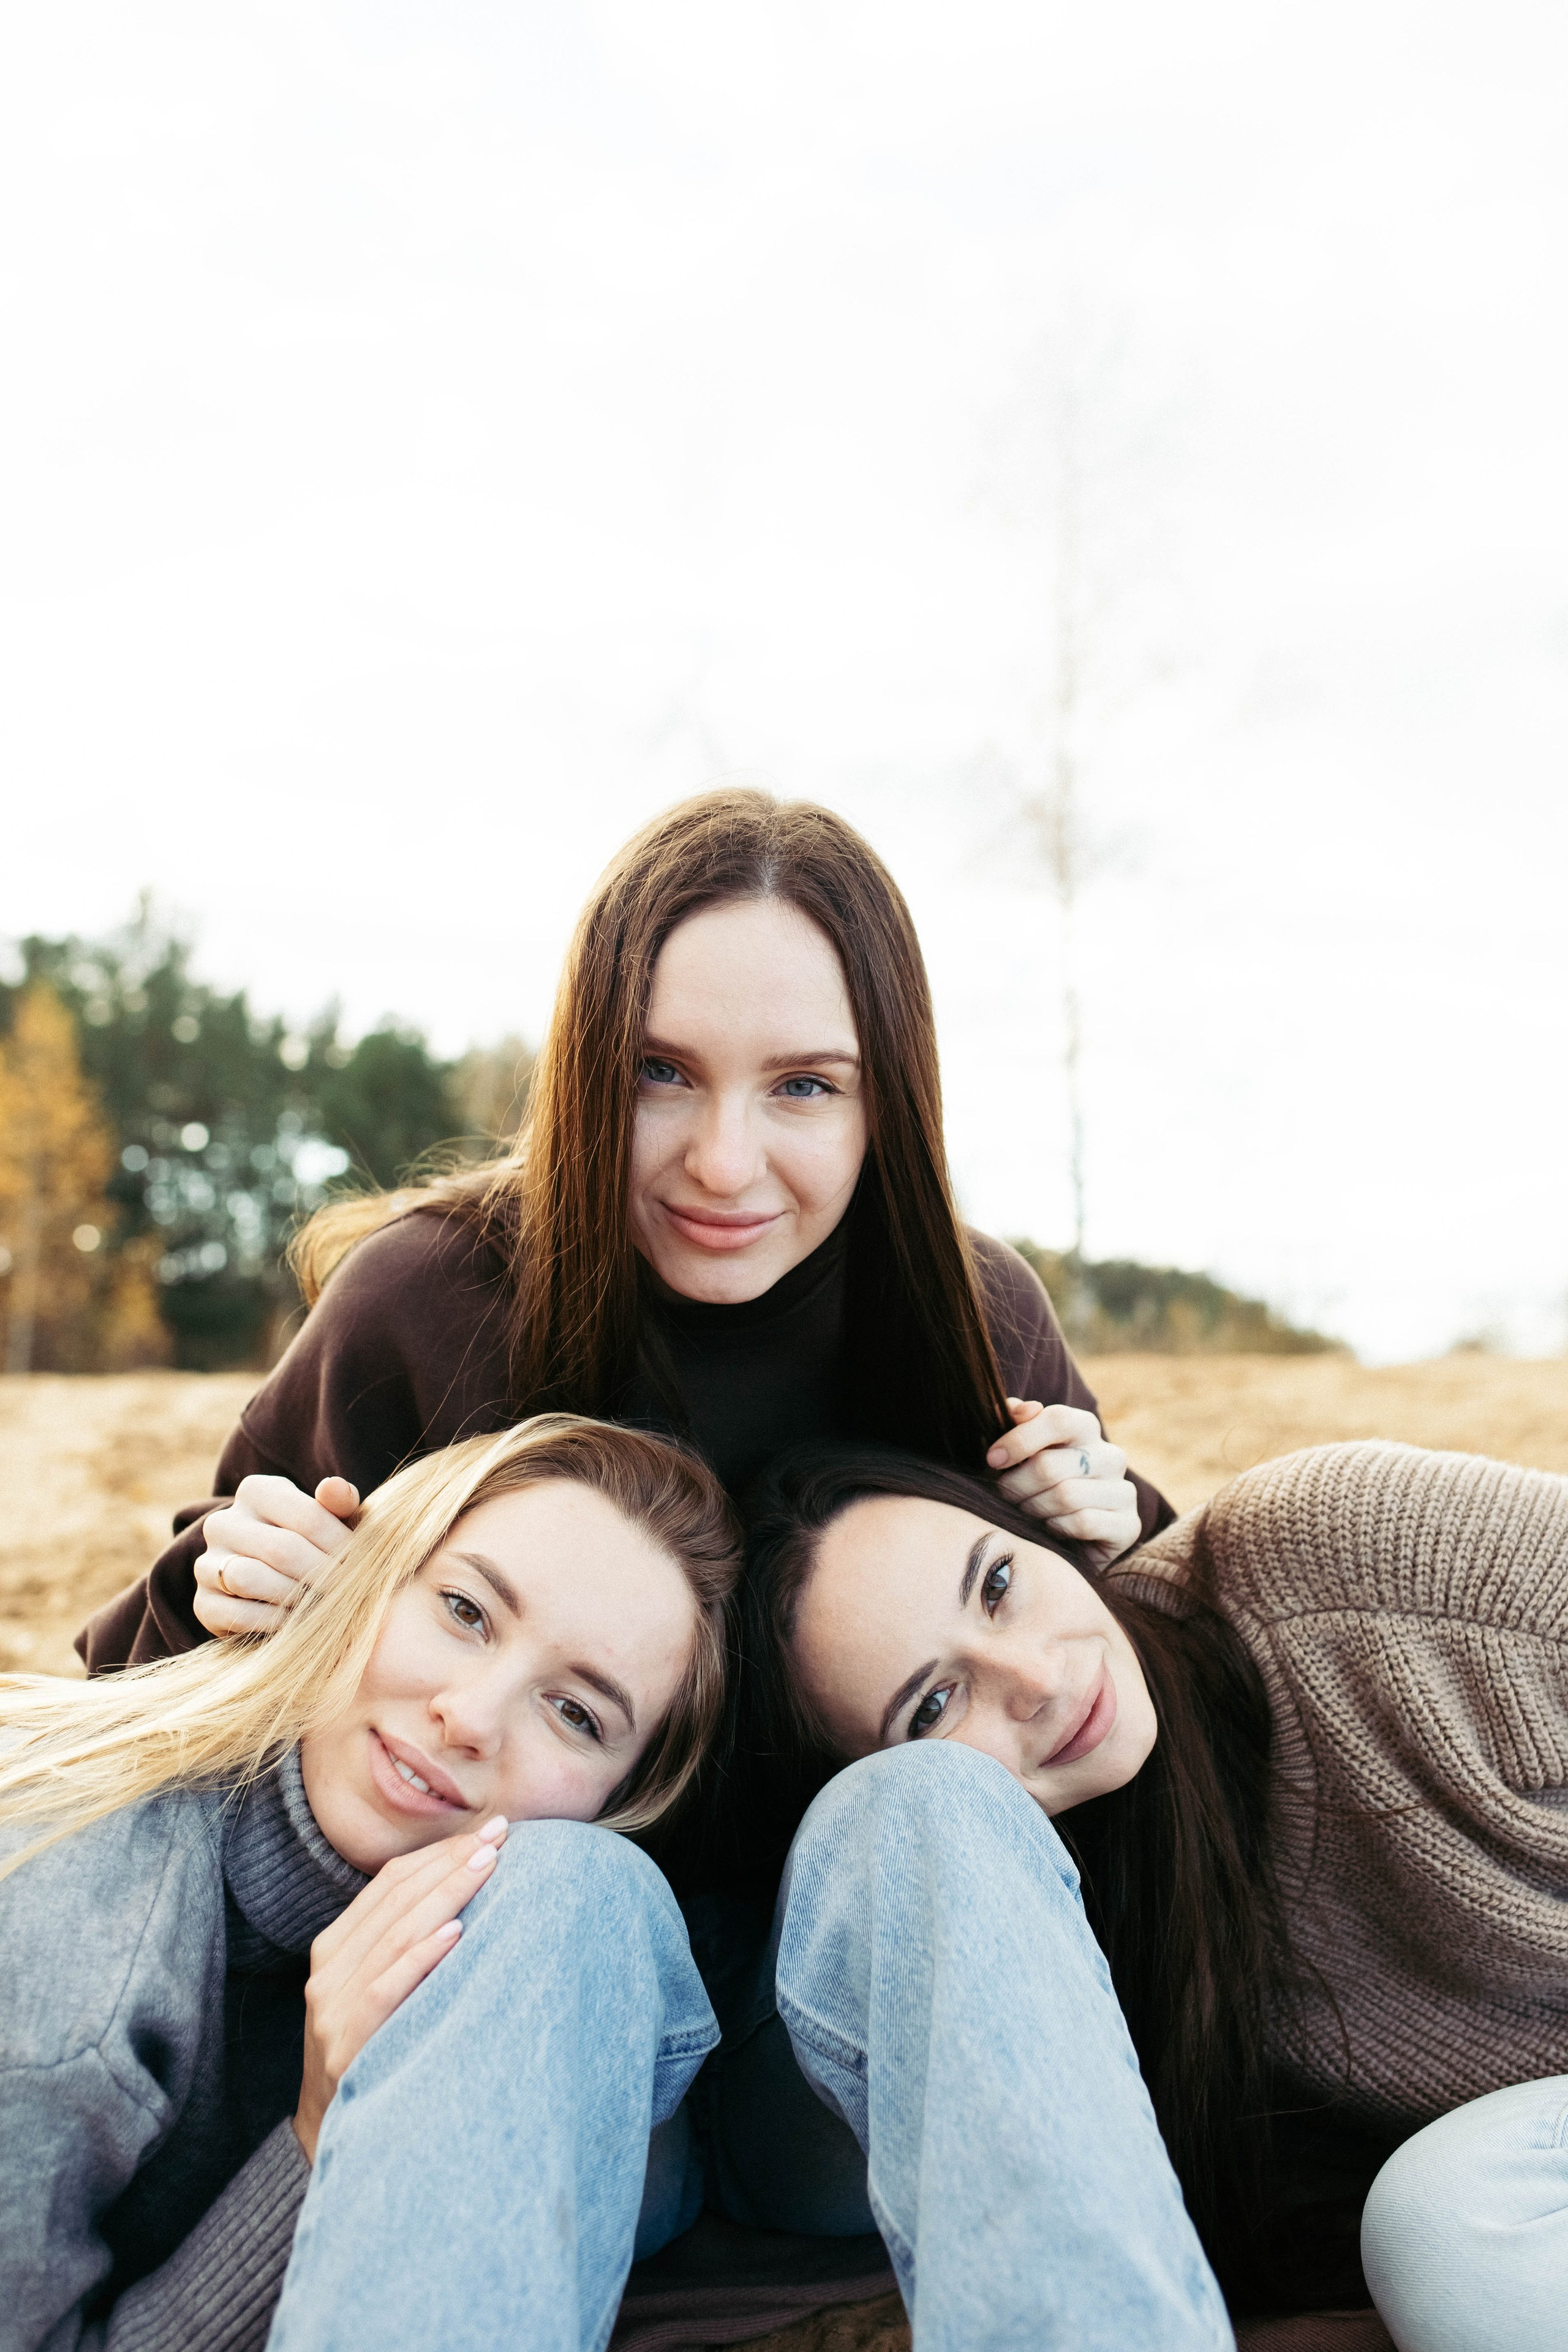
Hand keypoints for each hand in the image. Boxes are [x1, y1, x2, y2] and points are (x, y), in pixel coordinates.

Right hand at [193, 1473, 359, 1638]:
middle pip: (281, 1549)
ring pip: (250, 1578)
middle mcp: (223, 1522)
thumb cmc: (317, 1545)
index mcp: (257, 1491)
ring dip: (295, 1598)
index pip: (306, 1516)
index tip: (364, 1564)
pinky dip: (272, 1623)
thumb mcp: (334, 1521)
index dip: (341, 1544)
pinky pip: (236, 1615)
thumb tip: (337, 1488)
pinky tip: (296, 1624)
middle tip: (349, 1592)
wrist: (280, 1586)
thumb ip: (339, 1504)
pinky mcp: (202, 1604)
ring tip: (323, 1606)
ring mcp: (206, 1564)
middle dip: (323, 1575)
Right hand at [294, 1818, 508, 2162]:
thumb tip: (469, 1886)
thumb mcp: (376, 1988)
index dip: (439, 1853)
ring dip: (446, 1895)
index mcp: (333, 1949)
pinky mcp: (346, 2043)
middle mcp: (327, 1972)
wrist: (335, 2134)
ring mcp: (332, 2008)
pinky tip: (457, 1933)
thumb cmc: (373, 2049)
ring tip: (487, 1867)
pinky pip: (386, 1989)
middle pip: (395, 1901)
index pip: (389, 1883)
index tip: (489, 1831)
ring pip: (395, 1935)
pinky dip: (422, 1957)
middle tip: (500, 1835)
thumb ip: (403, 1942)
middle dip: (451, 1863)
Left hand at [986, 1399, 1139, 1567]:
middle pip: (1050, 1465)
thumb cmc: (1039, 1486)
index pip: (1057, 1419)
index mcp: (1086, 1428)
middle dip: (1016, 1485)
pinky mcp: (1128, 1524)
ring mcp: (1123, 1491)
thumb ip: (1016, 1424)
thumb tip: (1020, 1408)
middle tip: (1004, 1495)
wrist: (1071, 1538)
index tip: (993, 1459)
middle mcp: (1110, 1455)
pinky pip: (1083, 1522)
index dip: (1019, 1439)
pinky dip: (1057, 1528)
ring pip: (1064, 1496)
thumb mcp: (1022, 1452)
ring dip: (1033, 1509)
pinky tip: (1050, 1529)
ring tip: (1024, 1512)